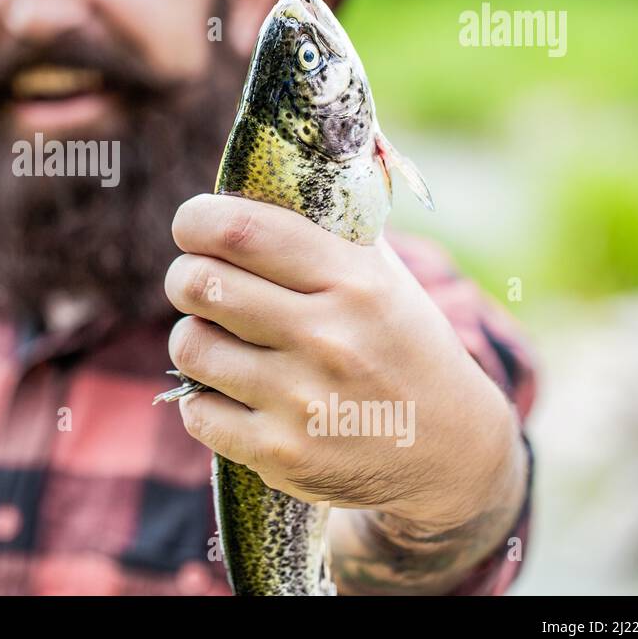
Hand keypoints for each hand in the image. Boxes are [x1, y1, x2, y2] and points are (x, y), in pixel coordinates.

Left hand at [164, 193, 523, 532]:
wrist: (452, 453)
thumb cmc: (400, 344)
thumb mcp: (382, 277)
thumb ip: (322, 232)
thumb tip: (247, 184)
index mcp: (353, 280)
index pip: (241, 230)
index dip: (196, 221)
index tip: (192, 227)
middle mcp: (328, 337)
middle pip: (199, 283)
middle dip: (185, 278)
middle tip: (198, 284)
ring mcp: (302, 400)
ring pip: (189, 345)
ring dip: (193, 338)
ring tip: (219, 341)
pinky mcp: (281, 454)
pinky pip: (196, 410)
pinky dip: (202, 400)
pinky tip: (232, 394)